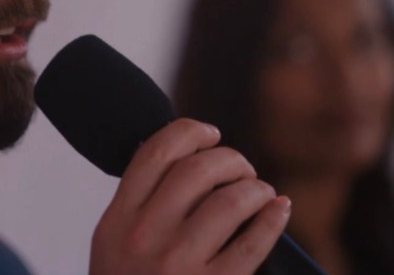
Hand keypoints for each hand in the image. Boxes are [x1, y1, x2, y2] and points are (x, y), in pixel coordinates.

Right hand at [89, 118, 290, 274]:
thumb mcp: (114, 249)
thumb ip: (139, 207)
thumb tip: (191, 159)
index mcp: (116, 222)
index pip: (154, 153)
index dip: (189, 132)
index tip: (210, 133)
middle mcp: (143, 238)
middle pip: (197, 169)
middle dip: (230, 159)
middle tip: (242, 170)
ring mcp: (177, 265)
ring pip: (230, 199)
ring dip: (255, 188)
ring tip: (261, 195)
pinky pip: (254, 241)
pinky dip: (273, 217)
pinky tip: (279, 209)